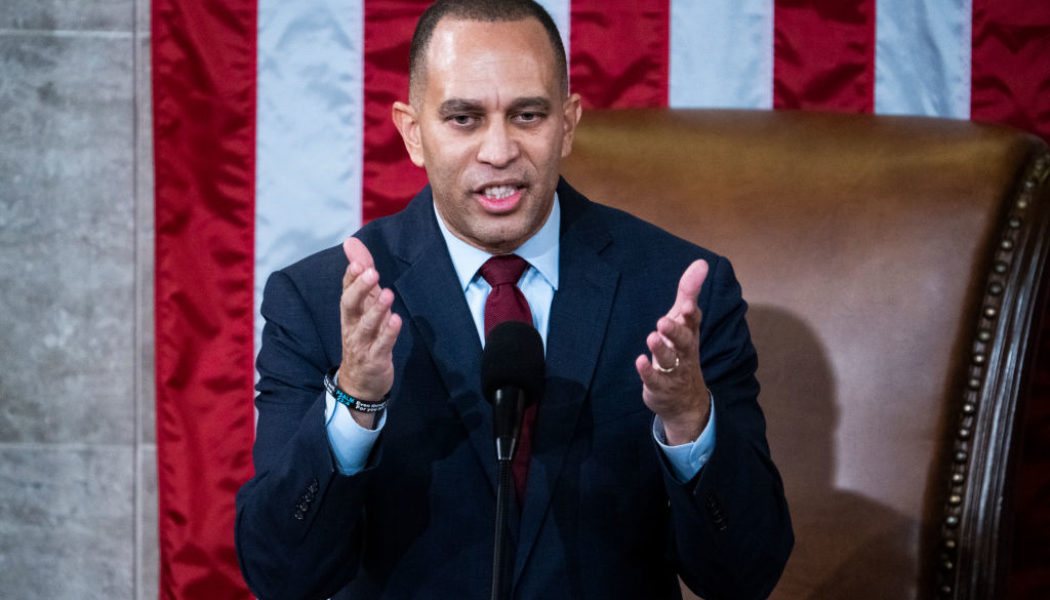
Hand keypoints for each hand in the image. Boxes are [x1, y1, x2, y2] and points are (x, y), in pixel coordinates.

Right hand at [337, 238, 401, 426]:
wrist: (360, 382)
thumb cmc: (363, 337)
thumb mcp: (363, 305)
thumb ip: (361, 276)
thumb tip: (351, 243)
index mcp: (350, 312)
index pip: (346, 290)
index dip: (351, 276)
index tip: (357, 261)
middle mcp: (352, 326)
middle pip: (349, 305)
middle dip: (359, 289)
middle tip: (370, 273)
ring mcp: (362, 344)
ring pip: (366, 325)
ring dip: (377, 309)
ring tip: (388, 294)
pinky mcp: (375, 359)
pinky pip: (381, 346)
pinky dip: (388, 333)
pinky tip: (397, 320)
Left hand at [635, 259, 710, 444]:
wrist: (685, 400)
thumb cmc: (682, 351)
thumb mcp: (685, 322)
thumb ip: (689, 293)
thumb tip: (701, 263)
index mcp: (689, 334)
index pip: (693, 322)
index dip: (690, 314)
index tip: (688, 305)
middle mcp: (684, 352)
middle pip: (683, 342)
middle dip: (675, 332)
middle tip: (663, 322)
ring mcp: (673, 371)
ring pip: (669, 360)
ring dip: (660, 349)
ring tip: (652, 337)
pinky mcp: (660, 386)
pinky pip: (654, 379)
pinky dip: (647, 371)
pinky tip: (640, 361)